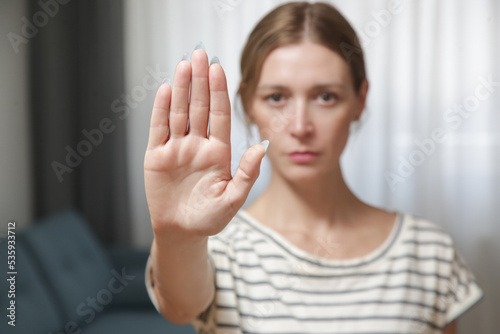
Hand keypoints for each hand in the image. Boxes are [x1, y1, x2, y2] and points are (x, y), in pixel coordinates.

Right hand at [144, 47, 266, 236]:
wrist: (181, 233)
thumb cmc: (209, 218)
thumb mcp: (232, 199)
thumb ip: (247, 173)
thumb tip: (261, 147)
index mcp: (218, 152)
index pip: (219, 115)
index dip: (219, 92)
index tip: (219, 69)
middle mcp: (198, 145)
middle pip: (199, 107)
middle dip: (200, 81)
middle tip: (200, 53)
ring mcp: (177, 148)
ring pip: (179, 112)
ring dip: (182, 89)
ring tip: (184, 64)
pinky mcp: (157, 156)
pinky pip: (159, 129)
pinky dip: (162, 110)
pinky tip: (167, 90)